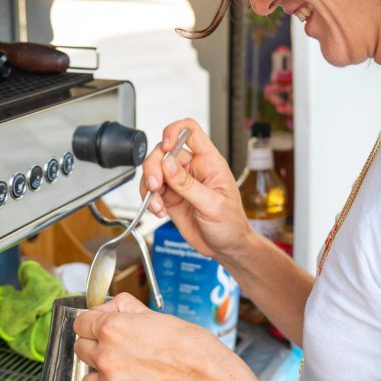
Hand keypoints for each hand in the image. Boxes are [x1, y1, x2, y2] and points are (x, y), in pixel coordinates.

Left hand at [73, 293, 244, 380]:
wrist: (206, 380)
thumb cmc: (190, 348)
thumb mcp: (156, 315)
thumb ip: (125, 308)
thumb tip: (111, 307)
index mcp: (112, 329)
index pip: (80, 323)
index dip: (91, 323)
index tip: (97, 326)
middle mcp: (106, 356)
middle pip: (80, 348)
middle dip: (94, 346)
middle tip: (114, 347)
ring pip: (86, 377)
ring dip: (97, 373)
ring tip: (119, 370)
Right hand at [140, 119, 252, 260]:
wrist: (226, 248)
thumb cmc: (231, 225)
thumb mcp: (212, 205)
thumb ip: (188, 185)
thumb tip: (168, 164)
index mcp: (209, 162)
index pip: (190, 132)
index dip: (174, 132)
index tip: (165, 147)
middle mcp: (192, 168)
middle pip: (164, 152)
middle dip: (154, 166)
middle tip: (156, 185)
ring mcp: (179, 182)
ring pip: (154, 170)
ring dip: (149, 186)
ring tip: (156, 204)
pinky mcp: (170, 197)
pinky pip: (151, 190)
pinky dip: (149, 199)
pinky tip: (158, 210)